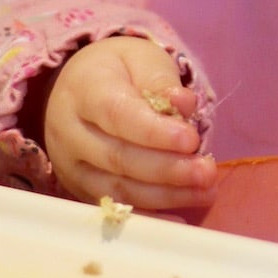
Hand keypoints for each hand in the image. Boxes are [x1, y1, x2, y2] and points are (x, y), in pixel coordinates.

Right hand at [43, 36, 216, 210]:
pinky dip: (148, 215)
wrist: (78, 85)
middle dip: (167, 169)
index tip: (191, 140)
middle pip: (117, 157)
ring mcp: (71, 165)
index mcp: (84, 90)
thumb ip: (161, 81)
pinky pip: (113, 207)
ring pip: (116, 188)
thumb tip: (184, 105)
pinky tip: (179, 218)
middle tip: (207, 172)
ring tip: (205, 190)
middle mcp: (70, 131)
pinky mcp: (80, 188)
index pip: (117, 115)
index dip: (154, 132)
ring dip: (165, 195)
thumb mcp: (141, 59)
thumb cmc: (118, 70)